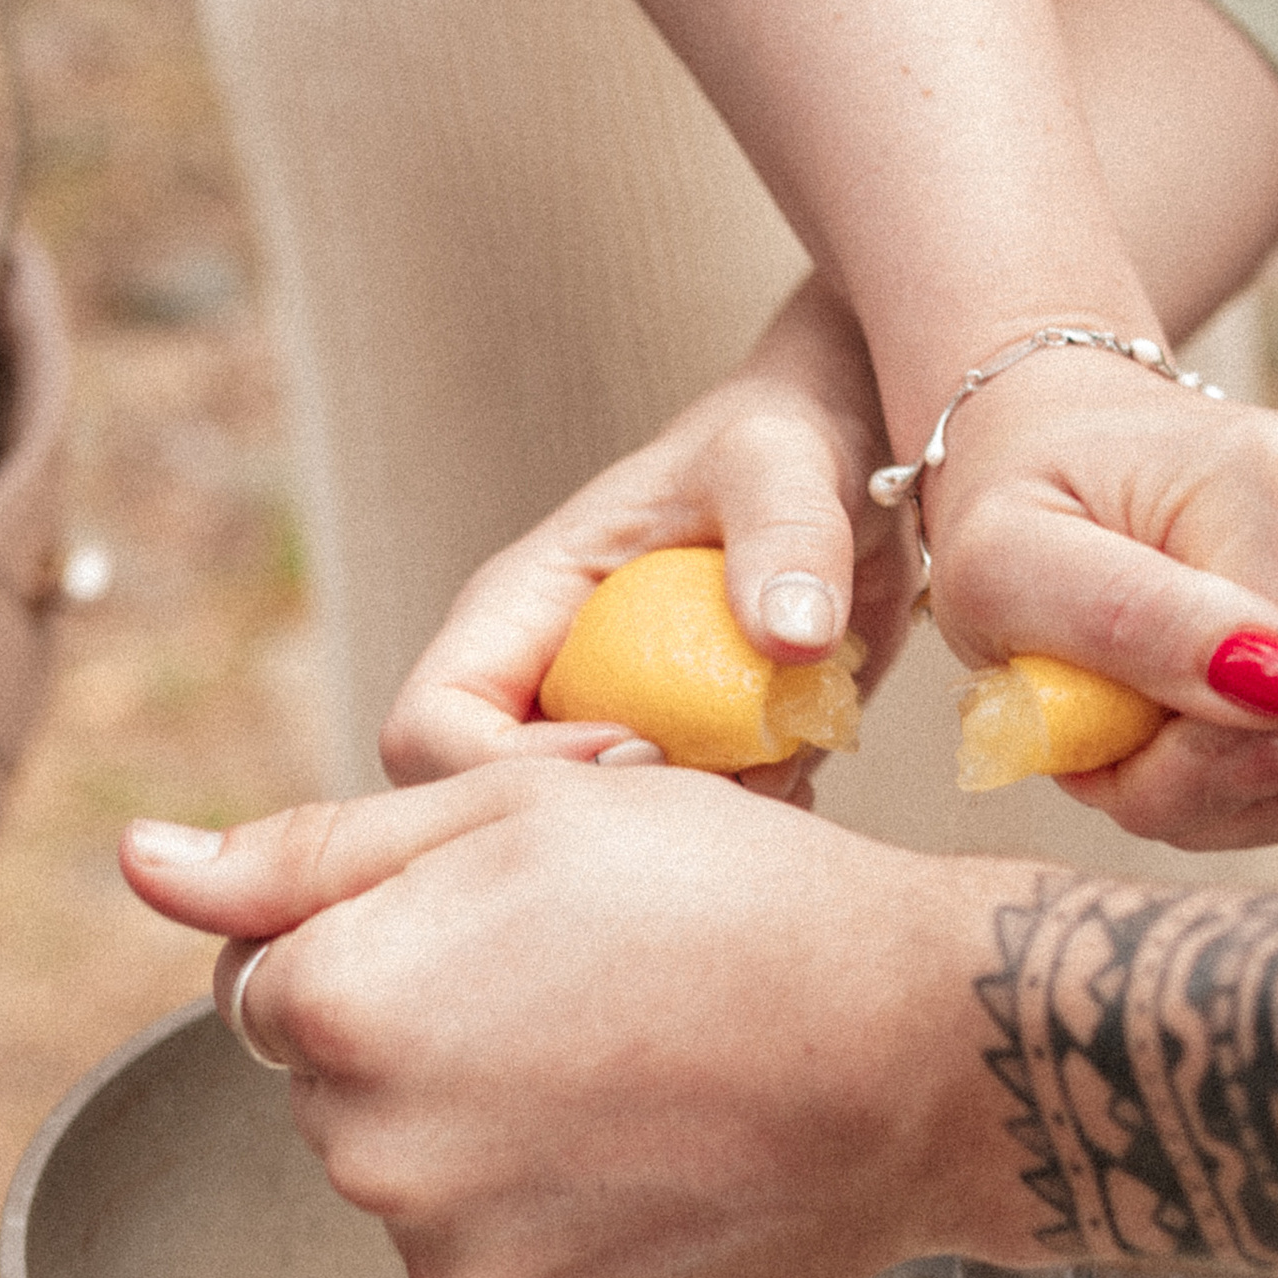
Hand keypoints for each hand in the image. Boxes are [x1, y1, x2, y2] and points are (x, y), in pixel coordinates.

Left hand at [121, 767, 987, 1277]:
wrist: (925, 1056)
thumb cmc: (735, 903)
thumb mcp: (513, 812)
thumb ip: (302, 851)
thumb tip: (142, 861)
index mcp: (338, 1007)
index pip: (271, 979)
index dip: (386, 937)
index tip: (508, 929)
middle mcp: (366, 1155)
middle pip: (339, 1088)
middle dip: (429, 1038)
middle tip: (591, 991)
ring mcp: (451, 1266)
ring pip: (420, 1181)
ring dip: (491, 1133)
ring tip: (638, 1074)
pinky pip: (499, 1268)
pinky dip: (557, 1222)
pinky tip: (652, 1159)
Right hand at [377, 280, 918, 799]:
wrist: (849, 466)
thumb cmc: (784, 436)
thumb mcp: (782, 463)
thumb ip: (785, 536)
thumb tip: (792, 636)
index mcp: (517, 609)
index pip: (428, 729)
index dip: (512, 768)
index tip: (646, 748)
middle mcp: (541, 684)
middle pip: (491, 810)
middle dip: (602, 822)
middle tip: (726, 776)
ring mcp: (605, 733)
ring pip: (588, 840)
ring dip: (680, 831)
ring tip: (779, 763)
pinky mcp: (677, 765)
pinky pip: (670, 841)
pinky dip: (732, 831)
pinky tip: (800, 769)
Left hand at [917, 339, 1277, 845]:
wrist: (1078, 429)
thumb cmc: (1022, 505)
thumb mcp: (1004, 563)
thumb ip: (1122, 623)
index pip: (1263, 736)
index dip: (1161, 784)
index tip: (1085, 746)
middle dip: (1211, 799)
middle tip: (1124, 746)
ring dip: (1257, 796)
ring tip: (1174, 727)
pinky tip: (1238, 708)